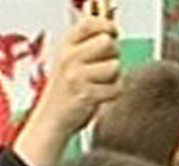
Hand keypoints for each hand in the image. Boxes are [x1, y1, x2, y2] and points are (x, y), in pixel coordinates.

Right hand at [14, 16, 119, 165]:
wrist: (53, 119)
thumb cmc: (67, 90)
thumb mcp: (72, 61)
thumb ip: (90, 47)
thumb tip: (114, 36)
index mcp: (66, 46)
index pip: (90, 24)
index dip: (107, 27)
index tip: (113, 34)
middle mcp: (69, 57)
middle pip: (107, 43)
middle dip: (114, 54)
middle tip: (106, 66)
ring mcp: (76, 75)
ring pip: (115, 66)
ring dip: (115, 77)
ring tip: (101, 84)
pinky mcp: (87, 94)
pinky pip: (117, 88)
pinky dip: (115, 93)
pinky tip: (102, 96)